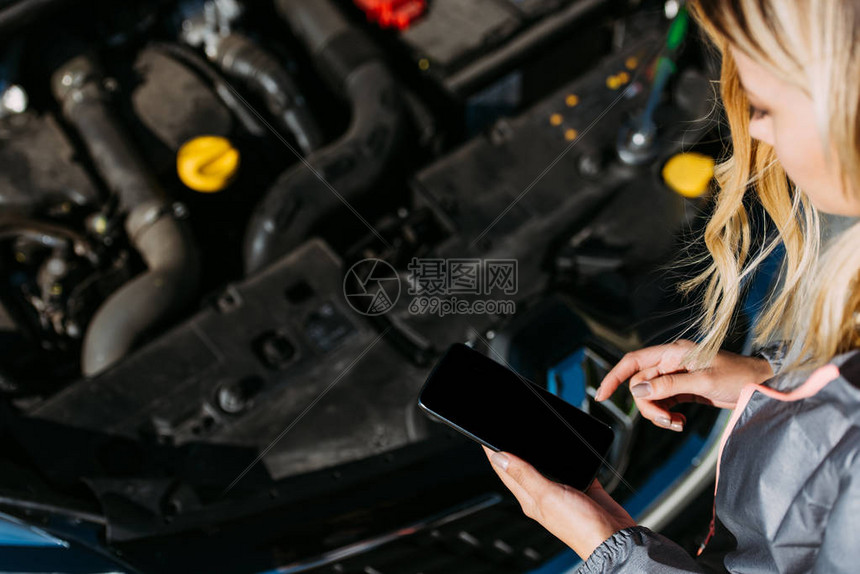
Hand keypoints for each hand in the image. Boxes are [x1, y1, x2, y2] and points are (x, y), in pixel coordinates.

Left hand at [482, 445, 635, 560]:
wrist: (616, 540)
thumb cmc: (580, 527)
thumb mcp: (547, 496)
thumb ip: (525, 475)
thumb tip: (499, 457)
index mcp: (530, 498)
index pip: (505, 470)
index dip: (494, 452)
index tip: (484, 435)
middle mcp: (544, 494)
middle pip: (525, 466)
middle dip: (516, 448)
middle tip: (508, 429)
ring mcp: (564, 491)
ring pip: (550, 466)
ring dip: (544, 450)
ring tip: (535, 433)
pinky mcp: (585, 487)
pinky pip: (576, 467)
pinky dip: (573, 456)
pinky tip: (573, 446)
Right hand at [594, 339, 772, 431]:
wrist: (763, 384)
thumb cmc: (738, 377)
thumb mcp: (703, 382)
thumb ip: (669, 386)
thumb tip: (638, 392)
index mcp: (674, 353)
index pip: (634, 361)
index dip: (614, 377)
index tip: (601, 396)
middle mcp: (672, 361)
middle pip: (641, 384)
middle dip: (648, 406)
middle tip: (667, 421)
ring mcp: (677, 375)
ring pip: (651, 396)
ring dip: (658, 413)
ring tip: (675, 424)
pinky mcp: (684, 388)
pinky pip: (663, 402)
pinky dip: (666, 414)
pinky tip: (678, 422)